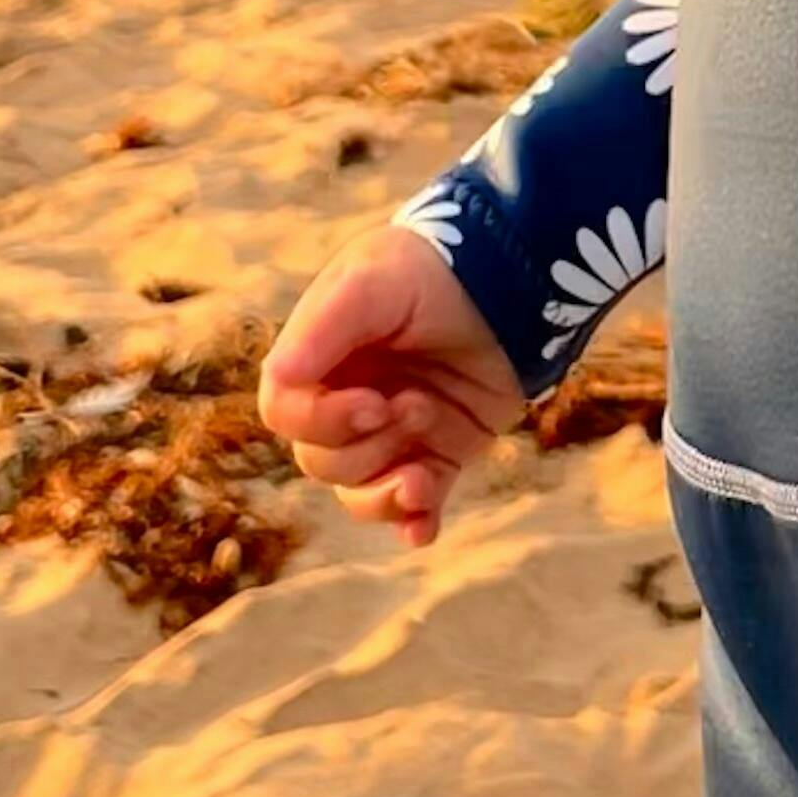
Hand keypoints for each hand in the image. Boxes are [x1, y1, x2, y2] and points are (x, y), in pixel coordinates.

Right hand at [260, 224, 527, 547]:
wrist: (517, 275)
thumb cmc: (434, 269)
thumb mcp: (372, 281)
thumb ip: (322, 329)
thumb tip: (280, 378)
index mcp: (320, 358)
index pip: (285, 413)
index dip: (320, 421)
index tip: (374, 402)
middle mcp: (349, 398)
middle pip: (320, 460)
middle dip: (367, 447)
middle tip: (418, 405)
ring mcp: (394, 431)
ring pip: (359, 492)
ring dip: (388, 488)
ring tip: (427, 459)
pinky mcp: (441, 452)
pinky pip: (414, 504)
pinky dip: (413, 521)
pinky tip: (422, 527)